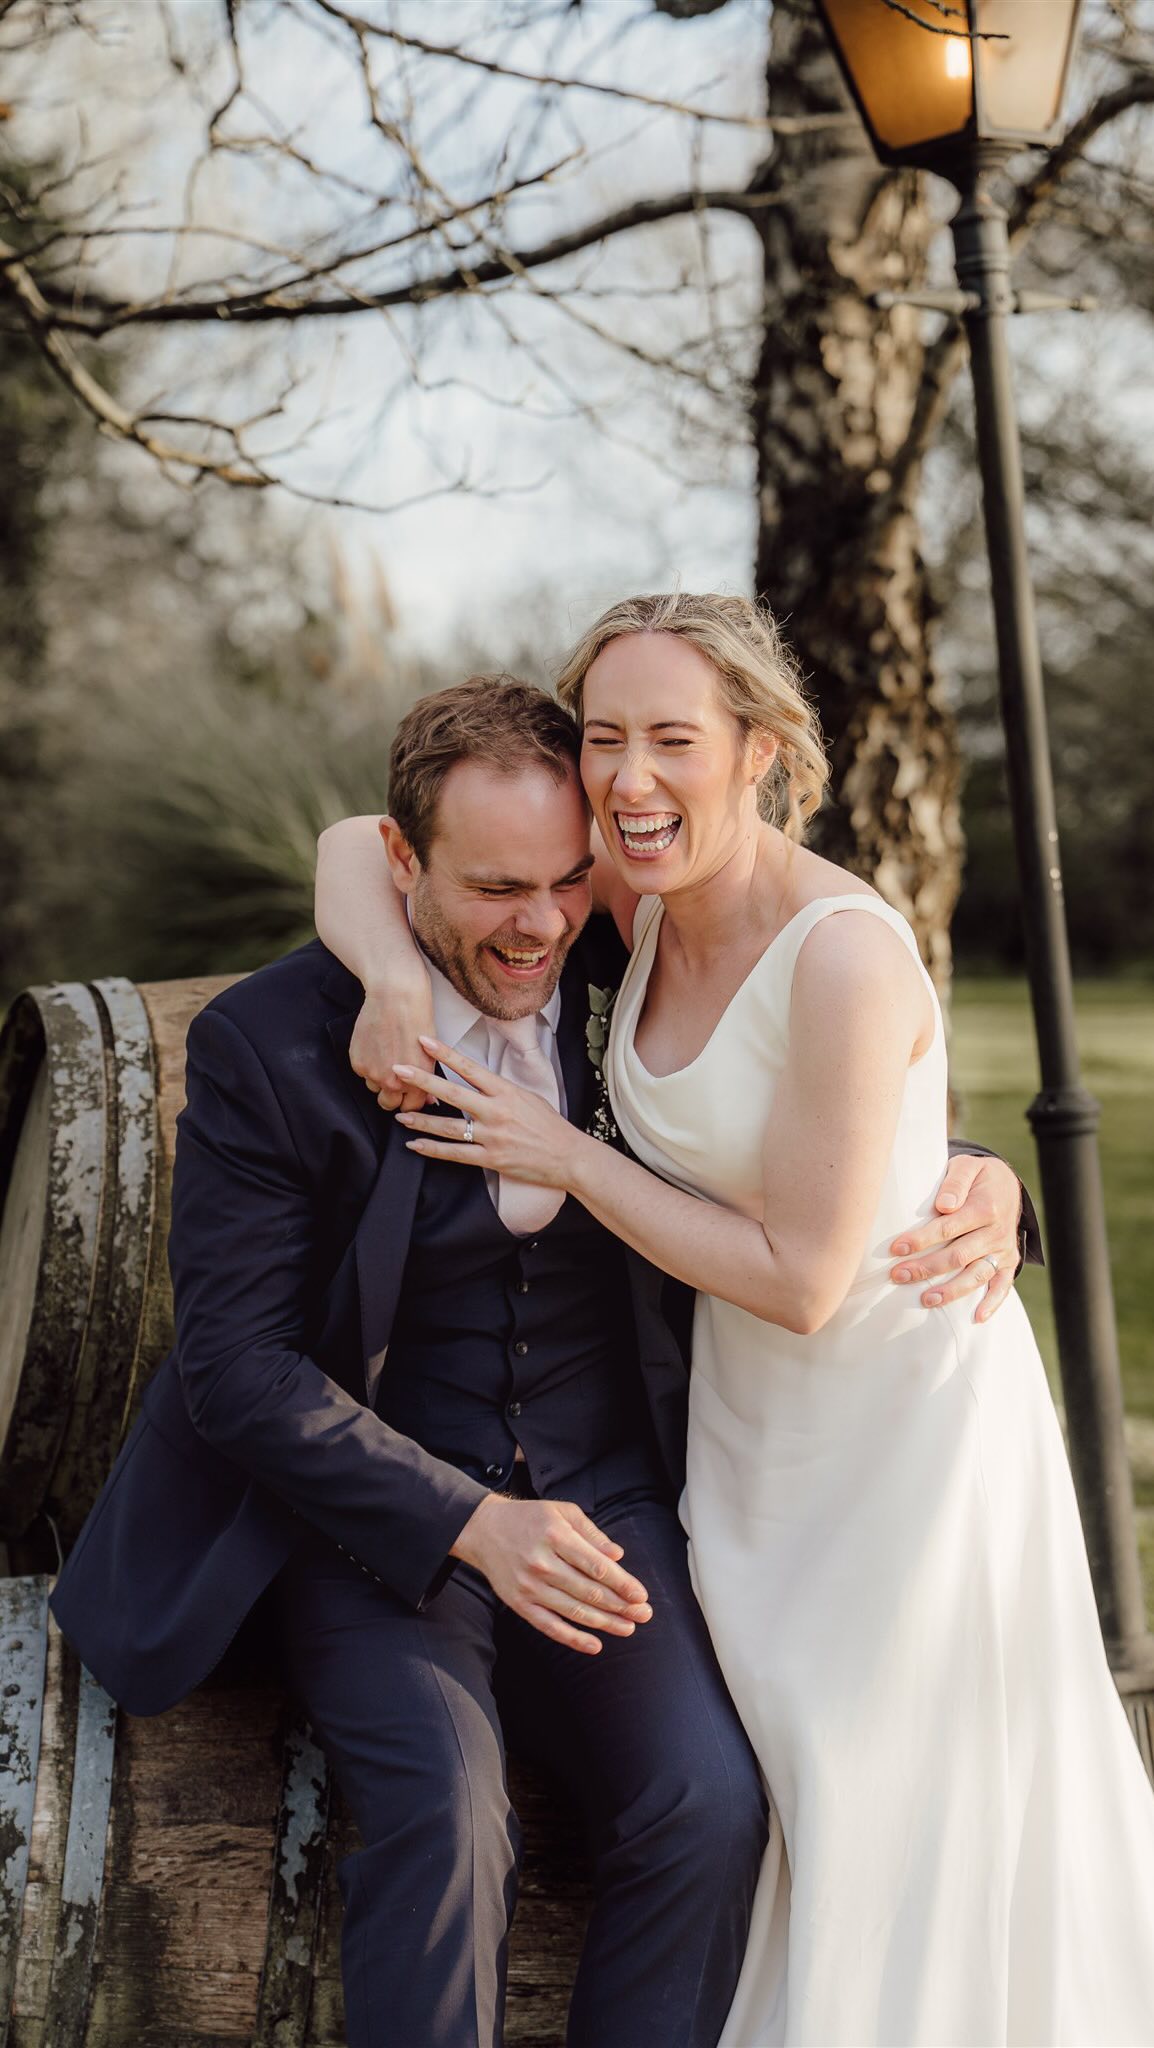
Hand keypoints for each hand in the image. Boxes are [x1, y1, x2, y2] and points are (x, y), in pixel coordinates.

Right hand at [349, 978, 435, 1112]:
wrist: (396, 996)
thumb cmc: (418, 1019)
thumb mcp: (431, 1053)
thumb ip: (427, 1080)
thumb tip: (428, 1100)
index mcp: (417, 1083)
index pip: (410, 1108)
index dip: (409, 1101)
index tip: (408, 1093)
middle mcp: (393, 1083)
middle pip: (388, 1104)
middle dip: (392, 1095)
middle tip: (395, 1077)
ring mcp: (373, 1073)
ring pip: (373, 1087)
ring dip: (379, 1078)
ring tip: (386, 1056)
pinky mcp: (357, 1062)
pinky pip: (362, 1073)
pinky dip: (368, 1063)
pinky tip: (376, 1046)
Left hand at [394, 1036, 583, 1187]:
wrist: (567, 1156)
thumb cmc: (549, 1125)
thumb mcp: (527, 1097)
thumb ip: (500, 1090)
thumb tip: (478, 1079)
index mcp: (506, 1092)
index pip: (470, 1068)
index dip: (445, 1053)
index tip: (424, 1041)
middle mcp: (497, 1112)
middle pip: (452, 1093)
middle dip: (422, 1080)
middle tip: (398, 1070)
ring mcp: (492, 1136)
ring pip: (448, 1127)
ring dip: (421, 1120)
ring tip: (399, 1115)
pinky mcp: (491, 1159)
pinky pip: (455, 1154)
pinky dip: (433, 1149)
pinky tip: (415, 1144)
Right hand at [452, 1493, 652, 1653]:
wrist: (484, 1529)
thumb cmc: (530, 1518)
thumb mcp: (562, 1512)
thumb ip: (592, 1533)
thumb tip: (618, 1556)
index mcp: (556, 1536)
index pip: (596, 1566)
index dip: (622, 1584)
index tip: (641, 1595)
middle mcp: (542, 1563)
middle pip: (589, 1591)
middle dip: (620, 1606)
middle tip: (644, 1615)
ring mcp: (529, 1587)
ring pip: (574, 1611)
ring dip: (604, 1623)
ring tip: (628, 1628)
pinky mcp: (519, 1604)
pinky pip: (550, 1627)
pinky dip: (573, 1639)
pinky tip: (595, 1645)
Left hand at [890, 1153, 1021, 1322]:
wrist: (1008, 1185)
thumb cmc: (977, 1177)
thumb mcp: (968, 1166)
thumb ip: (955, 1182)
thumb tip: (944, 1205)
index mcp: (984, 1208)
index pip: (948, 1227)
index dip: (921, 1239)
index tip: (895, 1249)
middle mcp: (996, 1232)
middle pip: (958, 1256)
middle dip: (926, 1268)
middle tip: (898, 1276)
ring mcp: (1003, 1250)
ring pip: (977, 1275)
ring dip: (952, 1290)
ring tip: (926, 1300)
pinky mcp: (1009, 1262)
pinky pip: (1003, 1286)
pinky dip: (992, 1303)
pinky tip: (976, 1319)